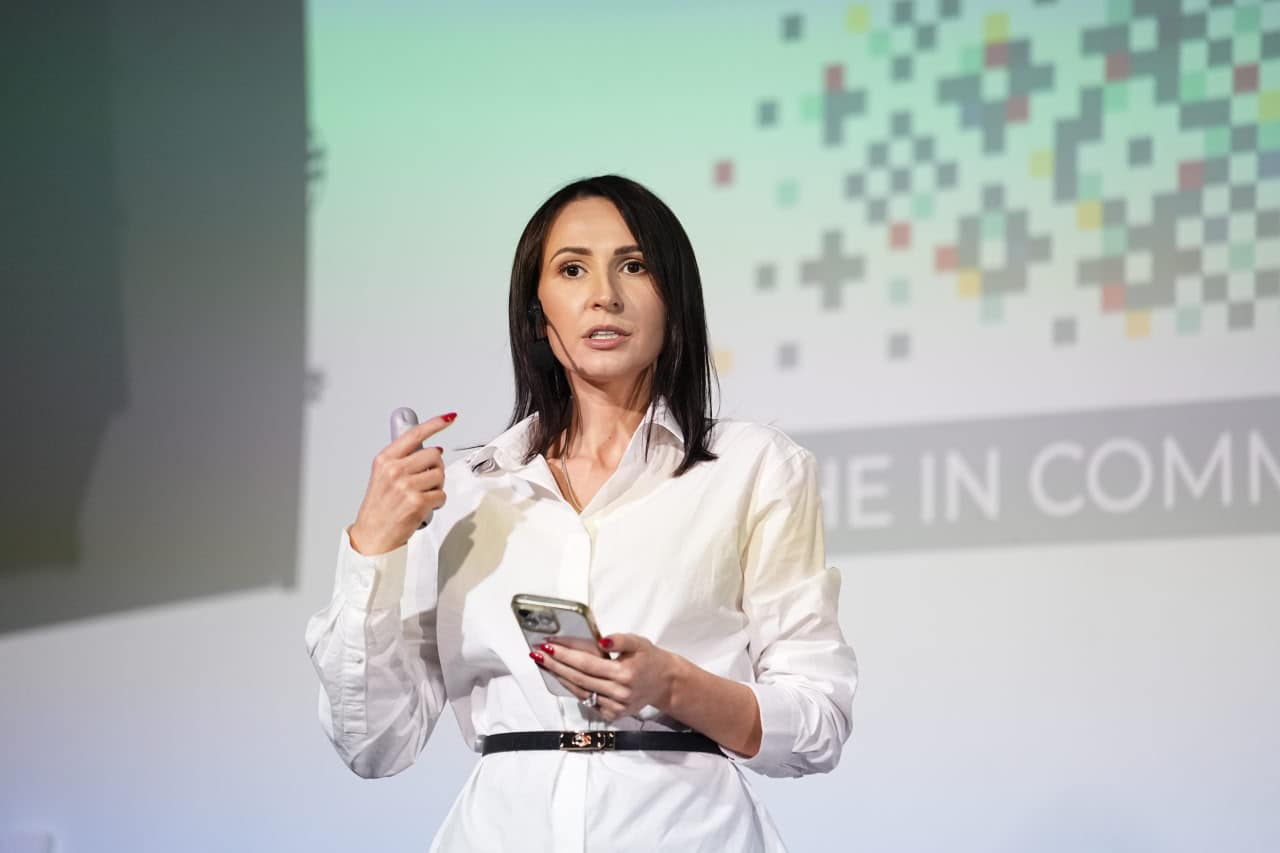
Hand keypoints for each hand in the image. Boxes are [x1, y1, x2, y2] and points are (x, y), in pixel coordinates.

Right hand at [348, 412, 455, 554]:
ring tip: (423, 494)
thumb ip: (402, 460)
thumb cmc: (379, 507)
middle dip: (436, 467)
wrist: (372, 534)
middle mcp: (394, 470)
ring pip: (440, 474)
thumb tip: (429, 449)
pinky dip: (437, 502)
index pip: (414, 434)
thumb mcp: (382, 476)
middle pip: (434, 454)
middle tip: (427, 479)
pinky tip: (425, 506)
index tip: (449, 418)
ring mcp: (406, 485)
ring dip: (437, 486)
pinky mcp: (417, 502)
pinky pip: (441, 494)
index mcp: (385, 460)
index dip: (435, 424)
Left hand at [530, 633, 682, 721]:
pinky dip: (574, 689)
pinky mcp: (613, 715)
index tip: (549, 645)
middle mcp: (619, 693)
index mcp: (624, 673)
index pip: (587, 663)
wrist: (665, 683)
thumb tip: (602, 640)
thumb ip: (620, 640)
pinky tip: (563, 677)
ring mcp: (615, 707)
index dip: (566, 655)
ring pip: (581, 692)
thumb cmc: (649, 659)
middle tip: (538, 654)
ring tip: (544, 664)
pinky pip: (588, 701)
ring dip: (560, 677)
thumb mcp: (639, 642)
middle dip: (556, 665)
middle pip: (579, 678)